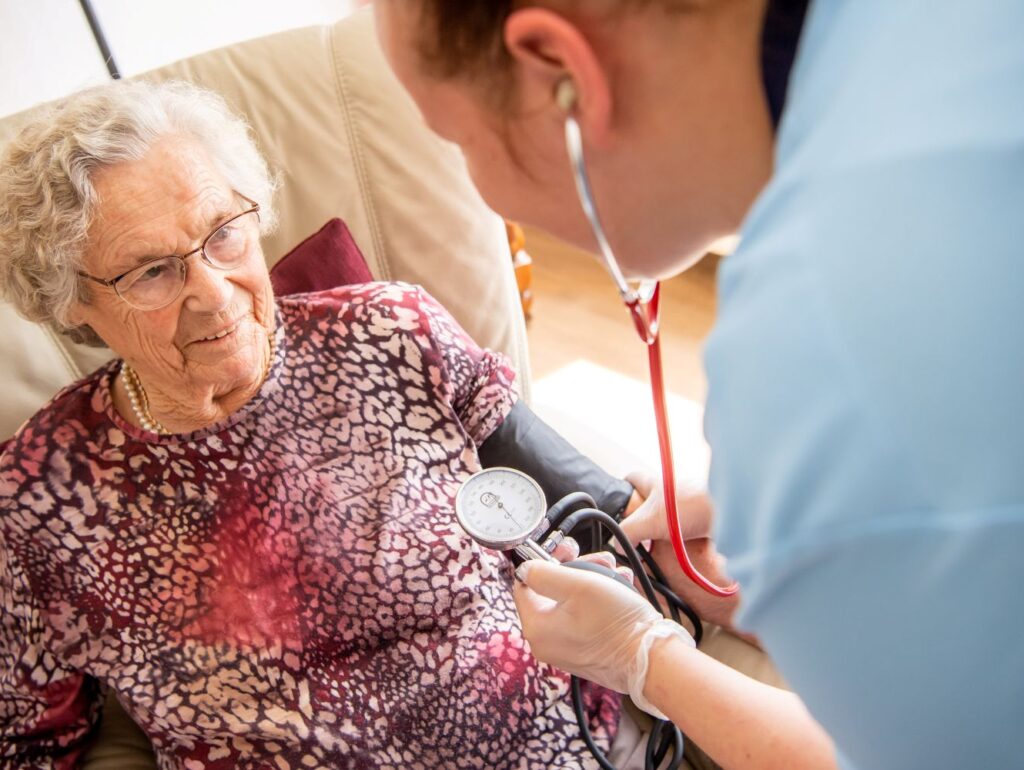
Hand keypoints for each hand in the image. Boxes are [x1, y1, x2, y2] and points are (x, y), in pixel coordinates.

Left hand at [513, 559, 671, 694]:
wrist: (651, 658)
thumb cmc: (616, 622)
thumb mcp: (577, 584)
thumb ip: (543, 572)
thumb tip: (525, 568)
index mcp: (536, 628)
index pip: (524, 584)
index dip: (545, 561)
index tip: (567, 550)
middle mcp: (546, 643)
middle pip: (551, 591)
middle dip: (576, 568)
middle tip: (597, 559)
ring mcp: (566, 649)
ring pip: (571, 602)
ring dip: (592, 580)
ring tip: (615, 573)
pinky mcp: (585, 652)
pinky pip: (584, 617)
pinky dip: (599, 600)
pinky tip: (619, 588)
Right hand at [620, 474, 749, 636]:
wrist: (731, 514)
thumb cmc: (692, 507)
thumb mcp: (650, 520)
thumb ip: (629, 532)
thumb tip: (620, 546)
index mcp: (656, 483)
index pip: (632, 479)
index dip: (623, 490)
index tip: (617, 505)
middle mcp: (671, 491)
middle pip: (648, 503)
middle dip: (642, 520)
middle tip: (637, 537)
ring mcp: (686, 505)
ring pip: (666, 518)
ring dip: (660, 533)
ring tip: (657, 548)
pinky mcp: (700, 519)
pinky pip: (682, 529)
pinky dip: (678, 540)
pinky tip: (677, 551)